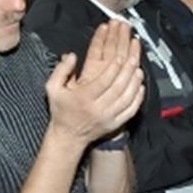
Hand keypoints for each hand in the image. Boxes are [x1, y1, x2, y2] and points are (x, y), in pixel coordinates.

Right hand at [46, 22, 144, 144]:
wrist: (68, 136)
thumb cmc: (60, 110)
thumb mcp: (52, 88)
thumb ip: (60, 70)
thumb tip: (71, 56)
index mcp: (82, 98)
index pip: (103, 81)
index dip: (113, 69)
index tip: (119, 57)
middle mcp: (97, 108)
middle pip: (117, 88)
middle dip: (127, 72)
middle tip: (133, 58)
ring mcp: (109, 117)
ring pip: (127, 98)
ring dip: (134, 83)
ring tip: (138, 70)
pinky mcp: (115, 123)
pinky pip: (131, 110)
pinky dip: (138, 98)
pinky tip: (140, 87)